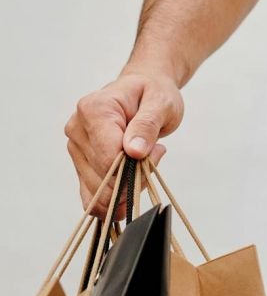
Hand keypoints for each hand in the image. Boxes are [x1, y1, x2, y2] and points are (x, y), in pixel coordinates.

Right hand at [64, 71, 183, 218]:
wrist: (143, 92)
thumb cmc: (153, 95)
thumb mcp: (161, 103)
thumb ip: (147, 125)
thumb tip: (134, 152)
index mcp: (93, 109)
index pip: (108, 156)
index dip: (136, 166)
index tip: (157, 151)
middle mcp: (77, 128)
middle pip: (104, 177)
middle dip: (135, 177)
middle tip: (155, 154)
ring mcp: (75, 147)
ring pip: (99, 191)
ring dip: (128, 187)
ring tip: (144, 161)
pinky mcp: (79, 163)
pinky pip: (90, 196)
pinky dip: (112, 203)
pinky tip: (130, 194)